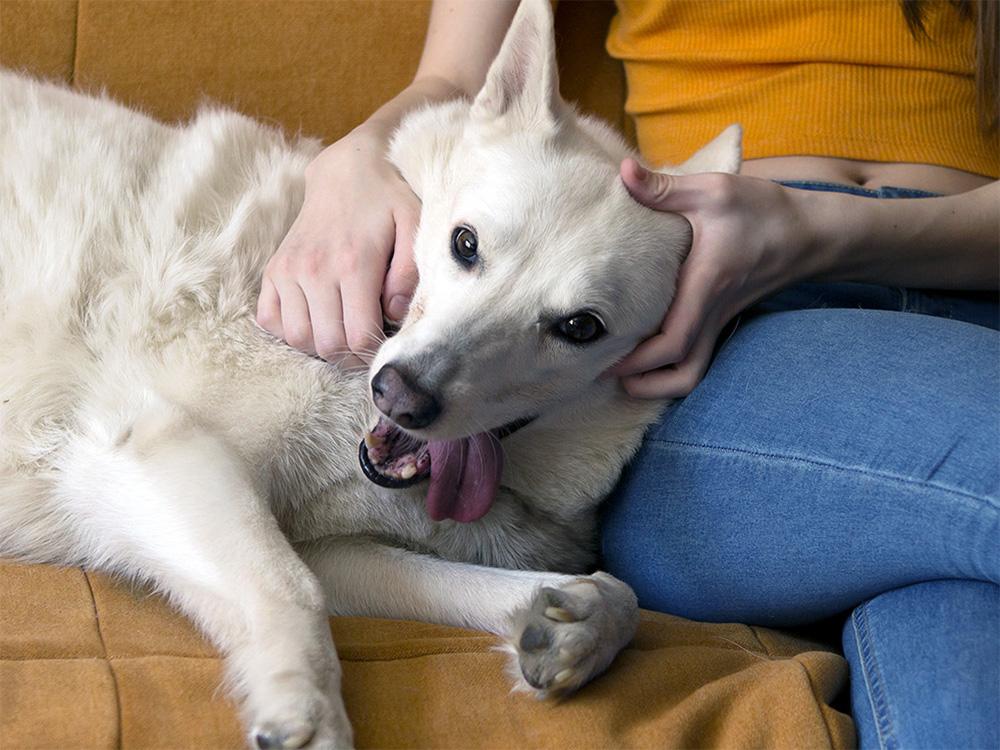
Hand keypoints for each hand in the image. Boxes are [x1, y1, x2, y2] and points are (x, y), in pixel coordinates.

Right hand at [256, 128, 419, 367]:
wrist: (347, 170)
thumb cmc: (388, 199)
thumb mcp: (414, 225)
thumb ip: (408, 272)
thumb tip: (394, 314)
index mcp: (353, 263)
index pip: (357, 335)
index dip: (373, 353)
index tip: (385, 347)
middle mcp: (314, 270)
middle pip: (327, 344)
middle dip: (350, 357)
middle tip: (366, 348)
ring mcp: (288, 270)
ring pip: (297, 337)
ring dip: (320, 349)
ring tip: (343, 337)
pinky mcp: (273, 269)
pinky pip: (269, 319)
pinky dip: (288, 332)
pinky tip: (314, 323)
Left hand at [611, 159, 818, 398]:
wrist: (811, 232)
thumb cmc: (763, 211)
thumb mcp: (713, 191)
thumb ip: (665, 187)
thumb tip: (623, 171)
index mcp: (705, 289)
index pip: (672, 343)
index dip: (637, 361)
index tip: (605, 362)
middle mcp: (713, 314)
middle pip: (682, 373)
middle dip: (642, 382)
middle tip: (604, 373)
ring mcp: (721, 321)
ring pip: (694, 373)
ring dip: (661, 383)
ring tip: (626, 375)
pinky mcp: (725, 319)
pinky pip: (700, 358)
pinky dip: (675, 367)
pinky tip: (651, 356)